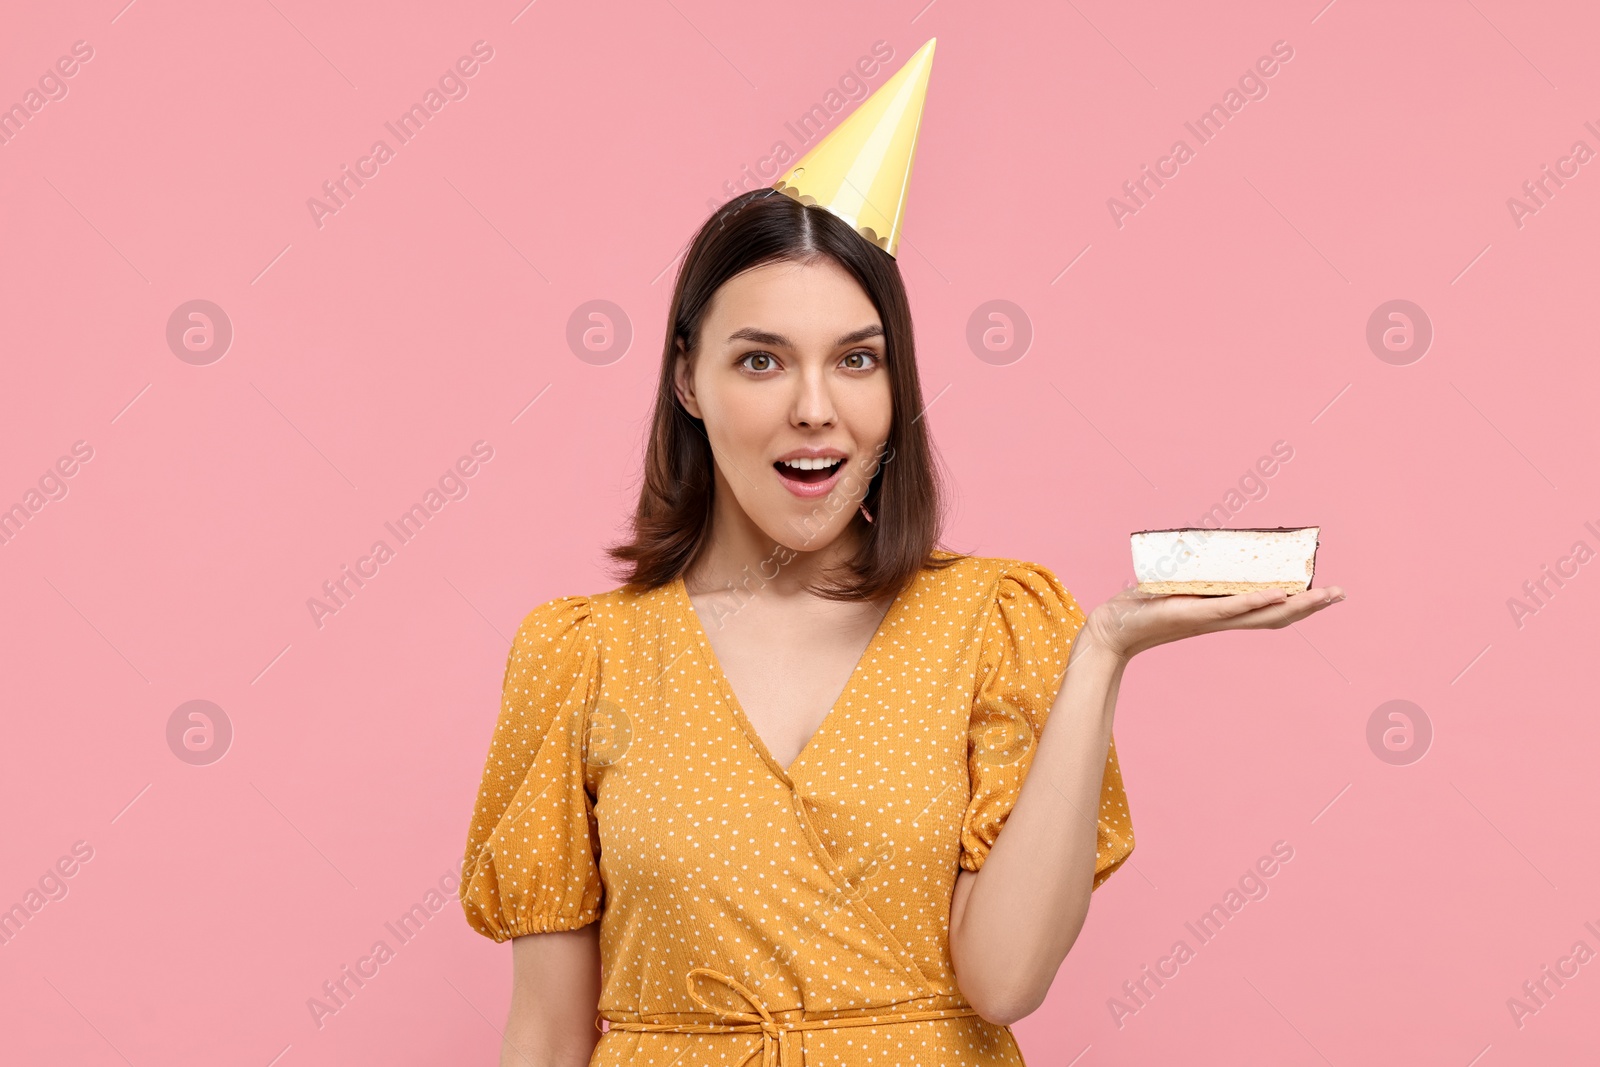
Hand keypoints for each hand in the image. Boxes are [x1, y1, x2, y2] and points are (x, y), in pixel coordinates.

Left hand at [1076, 584, 1346, 661]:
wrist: (1113, 626)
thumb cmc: (1141, 606)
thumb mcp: (1174, 584)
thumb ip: (1191, 571)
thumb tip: (1201, 545)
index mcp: (1222, 611)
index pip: (1268, 609)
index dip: (1297, 602)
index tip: (1324, 590)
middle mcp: (1222, 618)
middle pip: (1277, 616)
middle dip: (1311, 606)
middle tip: (1340, 594)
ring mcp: (1211, 618)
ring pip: (1262, 614)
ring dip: (1295, 605)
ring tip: (1323, 595)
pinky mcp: (1195, 614)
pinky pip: (1231, 609)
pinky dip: (1254, 602)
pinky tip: (1276, 595)